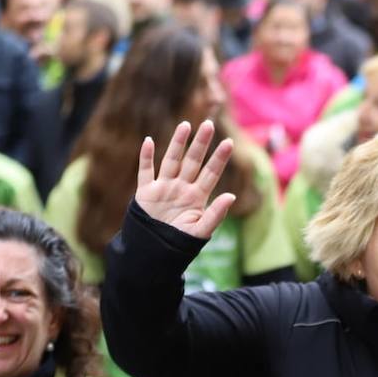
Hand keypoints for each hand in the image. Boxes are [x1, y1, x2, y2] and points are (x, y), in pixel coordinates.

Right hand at [135, 119, 236, 239]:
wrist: (155, 252)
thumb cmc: (181, 244)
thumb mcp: (201, 231)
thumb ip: (216, 214)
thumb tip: (232, 196)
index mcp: (197, 196)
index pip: (211, 173)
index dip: (219, 158)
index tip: (229, 142)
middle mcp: (182, 188)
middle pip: (193, 161)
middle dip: (201, 143)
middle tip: (209, 123)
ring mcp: (164, 188)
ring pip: (171, 160)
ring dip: (177, 143)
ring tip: (185, 125)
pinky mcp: (146, 192)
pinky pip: (145, 171)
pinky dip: (145, 157)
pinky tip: (148, 141)